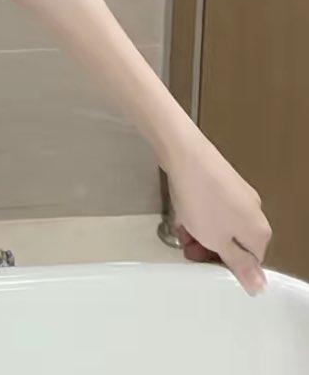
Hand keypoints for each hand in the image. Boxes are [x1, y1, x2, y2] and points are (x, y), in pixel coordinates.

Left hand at [166, 130, 271, 294]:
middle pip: (236, 242)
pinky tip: (181, 215)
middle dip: (210, 249)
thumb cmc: (202, 202)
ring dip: (201, 233)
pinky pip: (213, 207)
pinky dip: (198, 214)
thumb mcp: (218, 241)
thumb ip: (239, 265)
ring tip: (181, 233)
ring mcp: (238, 193)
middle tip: (188, 249)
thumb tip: (261, 288)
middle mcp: (254, 211)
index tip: (204, 263)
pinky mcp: (221, 180)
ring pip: (221, 224)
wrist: (184, 153)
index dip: (226, 266)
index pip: (251, 262)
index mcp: (260, 231)